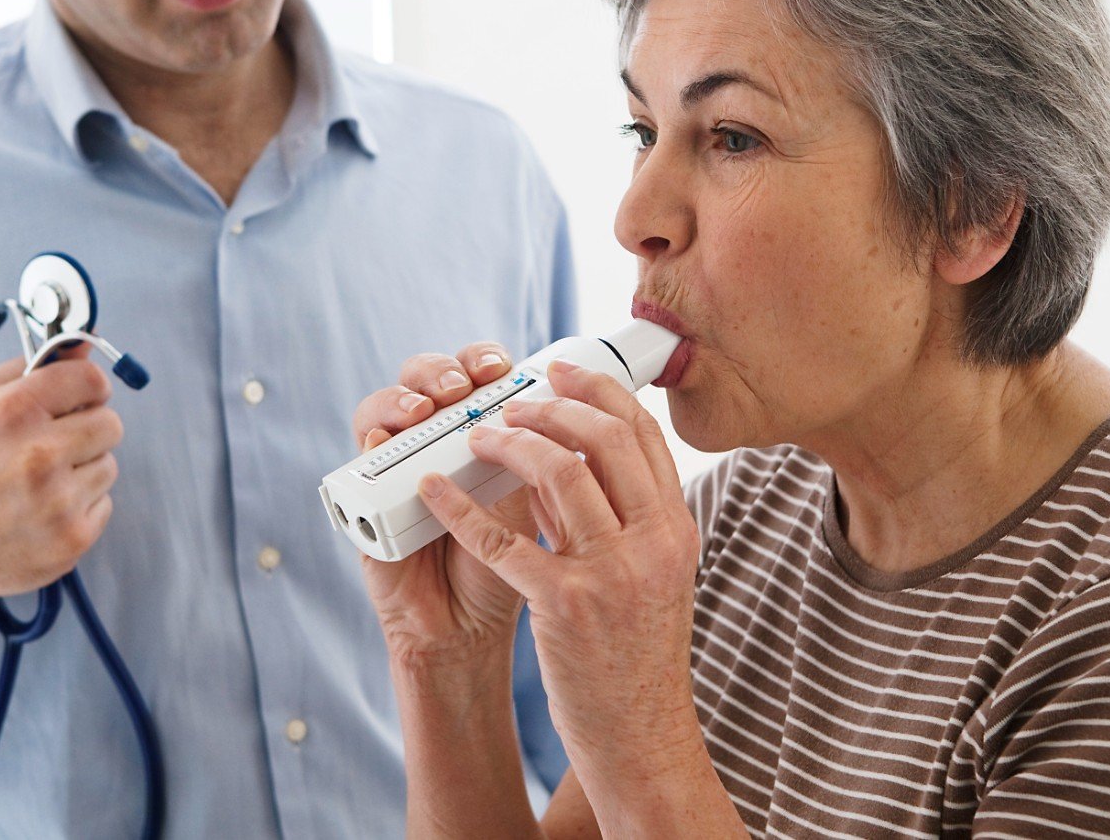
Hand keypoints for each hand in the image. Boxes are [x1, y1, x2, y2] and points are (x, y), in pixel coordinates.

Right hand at [0, 344, 123, 652]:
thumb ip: (27, 369)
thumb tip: (82, 344)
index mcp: (13, 413)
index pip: (91, 380)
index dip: (86, 386)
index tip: (78, 397)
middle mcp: (39, 456)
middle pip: (110, 424)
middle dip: (86, 429)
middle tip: (54, 443)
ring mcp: (58, 503)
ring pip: (107, 466)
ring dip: (81, 470)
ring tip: (36, 483)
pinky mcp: (71, 541)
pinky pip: (104, 505)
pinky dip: (78, 507)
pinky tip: (39, 512)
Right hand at [351, 342, 537, 670]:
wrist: (473, 631)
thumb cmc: (519, 570)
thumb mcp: (545, 507)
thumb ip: (555, 459)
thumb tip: (578, 401)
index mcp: (487, 434)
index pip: (477, 373)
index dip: (485, 359)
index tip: (505, 368)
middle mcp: (440, 442)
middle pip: (430, 377)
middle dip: (444, 368)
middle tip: (462, 385)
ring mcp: (401, 466)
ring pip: (389, 405)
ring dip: (403, 394)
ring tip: (425, 408)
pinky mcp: (367, 498)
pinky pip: (359, 457)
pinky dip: (370, 439)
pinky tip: (383, 439)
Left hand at [413, 358, 701, 778]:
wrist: (641, 737)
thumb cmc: (635, 659)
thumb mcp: (649, 579)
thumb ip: (616, 520)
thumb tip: (561, 461)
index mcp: (676, 530)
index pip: (643, 436)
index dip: (598, 392)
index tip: (560, 371)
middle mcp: (652, 543)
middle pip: (603, 439)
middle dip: (551, 406)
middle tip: (512, 400)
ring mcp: (611, 574)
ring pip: (558, 473)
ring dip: (509, 442)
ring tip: (476, 436)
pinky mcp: (564, 605)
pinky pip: (503, 540)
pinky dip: (461, 508)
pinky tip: (433, 491)